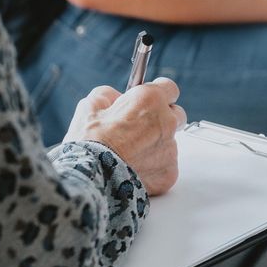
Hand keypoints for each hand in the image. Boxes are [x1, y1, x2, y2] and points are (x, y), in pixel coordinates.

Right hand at [63, 78, 186, 195]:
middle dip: (162, 119)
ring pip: (170, 143)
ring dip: (156, 145)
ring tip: (131, 154)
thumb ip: (110, 96)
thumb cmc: (90, 142)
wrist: (91, 178)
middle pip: (177, 115)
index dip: (158, 93)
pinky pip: (165, 167)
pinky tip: (134, 170)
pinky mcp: (169, 174)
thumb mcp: (92, 105)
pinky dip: (153, 168)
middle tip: (140, 128)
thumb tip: (116, 99)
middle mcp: (167, 122)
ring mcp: (170, 150)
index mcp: (150, 100)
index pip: (169, 88)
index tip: (150, 99)